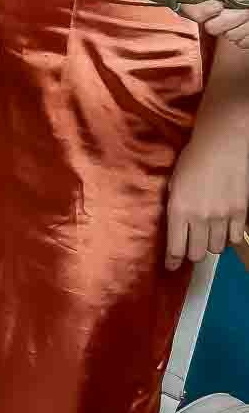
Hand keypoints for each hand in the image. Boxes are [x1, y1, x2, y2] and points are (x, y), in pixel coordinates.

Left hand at [166, 122, 248, 269]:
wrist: (223, 145)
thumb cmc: (192, 160)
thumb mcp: (173, 184)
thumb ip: (175, 207)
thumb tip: (176, 226)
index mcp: (178, 210)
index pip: (175, 247)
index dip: (173, 261)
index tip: (171, 267)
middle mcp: (200, 218)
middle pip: (197, 253)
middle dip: (192, 253)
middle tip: (191, 247)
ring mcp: (222, 217)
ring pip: (216, 248)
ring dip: (210, 244)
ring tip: (207, 234)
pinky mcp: (241, 213)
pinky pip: (235, 238)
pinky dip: (228, 237)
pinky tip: (224, 228)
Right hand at [178, 0, 248, 47]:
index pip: (188, 5)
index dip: (201, 9)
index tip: (219, 6)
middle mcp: (216, 4)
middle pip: (208, 25)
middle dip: (230, 18)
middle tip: (246, 7)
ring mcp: (230, 21)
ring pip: (226, 36)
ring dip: (244, 26)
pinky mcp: (242, 34)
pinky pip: (240, 43)